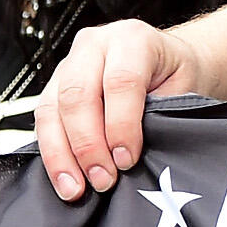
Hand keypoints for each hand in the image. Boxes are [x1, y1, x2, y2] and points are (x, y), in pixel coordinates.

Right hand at [35, 19, 199, 200]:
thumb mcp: (182, 89)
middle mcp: (95, 45)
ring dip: (62, 155)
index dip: (121, 125)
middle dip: (88, 145)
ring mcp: (69, 64)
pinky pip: (43, 121)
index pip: (120, 81)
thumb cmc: (177, 77)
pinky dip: (52, 153)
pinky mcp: (54, 86)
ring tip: (77, 188)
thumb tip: (127, 156)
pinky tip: (64, 178)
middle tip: (103, 180)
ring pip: (51, 110)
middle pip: (78, 95)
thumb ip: (158, 114)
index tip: (126, 159)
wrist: (169, 64)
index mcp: (132, 39)